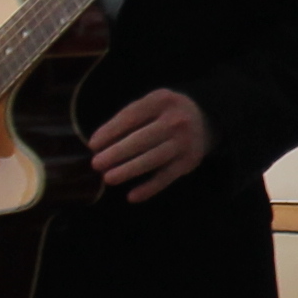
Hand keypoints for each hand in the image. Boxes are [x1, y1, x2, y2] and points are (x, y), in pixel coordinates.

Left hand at [86, 89, 213, 202]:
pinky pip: (166, 177)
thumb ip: (128, 118)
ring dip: (129, 170)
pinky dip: (149, 188)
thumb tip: (98, 143)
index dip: (110, 131)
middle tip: (96, 164)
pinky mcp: (189, 161)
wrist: (204, 118)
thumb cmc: (165, 112)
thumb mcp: (150, 103)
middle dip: (116, 153)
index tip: (93, 145)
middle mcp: (176, 120)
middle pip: (142, 139)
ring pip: (153, 159)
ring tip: (108, 178)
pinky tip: (132, 196)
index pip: (131, 116)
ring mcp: (184, 142)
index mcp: (161, 101)